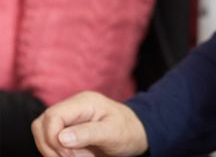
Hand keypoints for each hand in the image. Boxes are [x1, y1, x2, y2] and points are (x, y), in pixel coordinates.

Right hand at [31, 91, 147, 156]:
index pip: (53, 116)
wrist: (135, 135)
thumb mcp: (113, 132)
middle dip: (51, 146)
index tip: (69, 155)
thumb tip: (61, 137)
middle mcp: (72, 107)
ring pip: (42, 134)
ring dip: (54, 151)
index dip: (53, 138)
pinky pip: (50, 142)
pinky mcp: (66, 130)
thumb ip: (88, 133)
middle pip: (41, 125)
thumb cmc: (128, 131)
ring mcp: (68, 119)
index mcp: (84, 102)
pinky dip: (58, 153)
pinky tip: (75, 156)